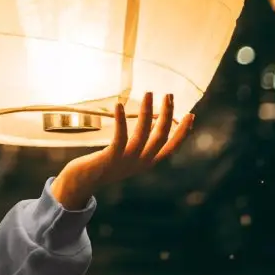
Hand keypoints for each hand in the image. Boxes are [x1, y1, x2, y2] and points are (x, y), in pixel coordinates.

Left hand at [50, 92, 194, 209]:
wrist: (83, 181)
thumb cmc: (105, 162)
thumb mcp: (129, 154)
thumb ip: (141, 142)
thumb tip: (153, 121)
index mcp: (147, 162)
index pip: (171, 147)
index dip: (182, 132)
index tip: (191, 115)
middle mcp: (141, 162)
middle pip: (160, 136)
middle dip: (167, 115)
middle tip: (169, 95)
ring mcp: (127, 161)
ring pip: (143, 134)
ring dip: (147, 112)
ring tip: (149, 93)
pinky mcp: (111, 158)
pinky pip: (120, 137)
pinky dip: (121, 121)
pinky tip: (119, 105)